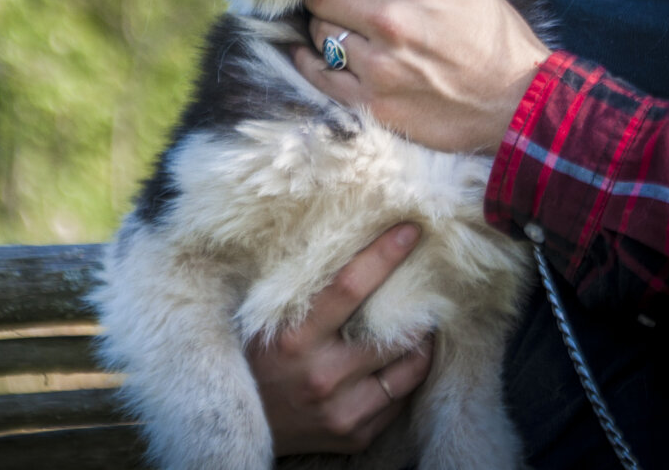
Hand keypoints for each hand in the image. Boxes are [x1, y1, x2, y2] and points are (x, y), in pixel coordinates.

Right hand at [246, 224, 434, 455]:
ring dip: (421, 344)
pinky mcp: (355, 435)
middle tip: (429, 284)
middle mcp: (321, 377)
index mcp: (294, 339)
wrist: (239, 429)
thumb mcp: (262, 320)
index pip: (349, 287)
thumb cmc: (250, 362)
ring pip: (408, 371)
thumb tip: (334, 240)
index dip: (383, 256)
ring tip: (423, 324)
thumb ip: (296, 290)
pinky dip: (405, 376)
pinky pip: (399, 401)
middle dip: (418, 306)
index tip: (410, 231)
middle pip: (393, 333)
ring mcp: (342, 411)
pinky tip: (401, 361)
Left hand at [292, 0, 549, 154]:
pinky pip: (319, 75)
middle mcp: (390, 20)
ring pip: (319, 32)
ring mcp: (378, 65)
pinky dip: (309, 61)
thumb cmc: (493, 35)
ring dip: (324, 27)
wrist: (517, 103)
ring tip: (340, 27)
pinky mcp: (372, 102)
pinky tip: (308, 52)